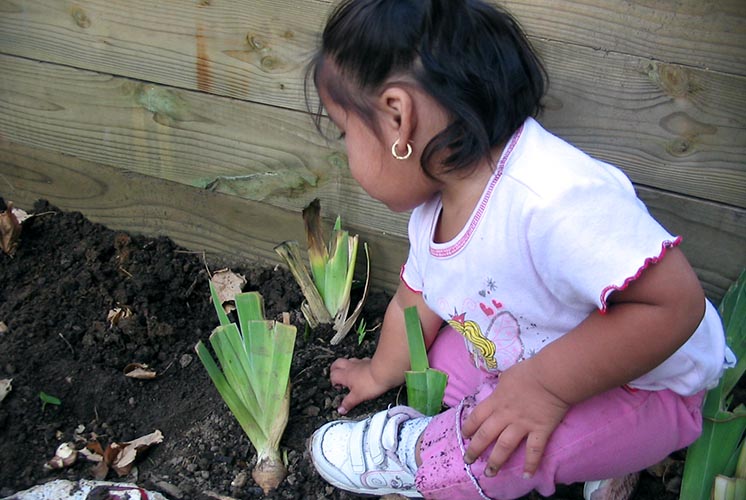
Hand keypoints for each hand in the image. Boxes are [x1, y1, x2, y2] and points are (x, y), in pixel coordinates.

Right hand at [329, 357, 391, 414]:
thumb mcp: (357, 397)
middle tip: (337, 377)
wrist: (385, 372)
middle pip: (337, 363)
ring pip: (348, 361)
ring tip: (349, 374)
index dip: (334, 382)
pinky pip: (360, 361)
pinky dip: (359, 365)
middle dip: (335, 369)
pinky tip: (363, 371)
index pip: (333, 375)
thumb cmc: (370, 384)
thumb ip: (348, 403)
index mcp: (345, 375)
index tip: (339, 389)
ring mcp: (359, 362)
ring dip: (346, 366)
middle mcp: (350, 367)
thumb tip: (340, 410)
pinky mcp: (368, 361)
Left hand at [461, 361, 569, 477]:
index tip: (464, 436)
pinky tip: (526, 475)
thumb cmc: (529, 371)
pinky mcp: (540, 430)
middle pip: (485, 435)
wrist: (551, 376)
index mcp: (496, 400)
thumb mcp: (507, 375)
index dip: (468, 428)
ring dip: (496, 462)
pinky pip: (534, 451)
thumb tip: (499, 386)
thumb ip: (501, 385)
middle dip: (475, 450)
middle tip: (468, 460)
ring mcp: (522, 425)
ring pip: (504, 447)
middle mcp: (505, 415)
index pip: (476, 417)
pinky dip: (531, 464)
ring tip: (489, 474)